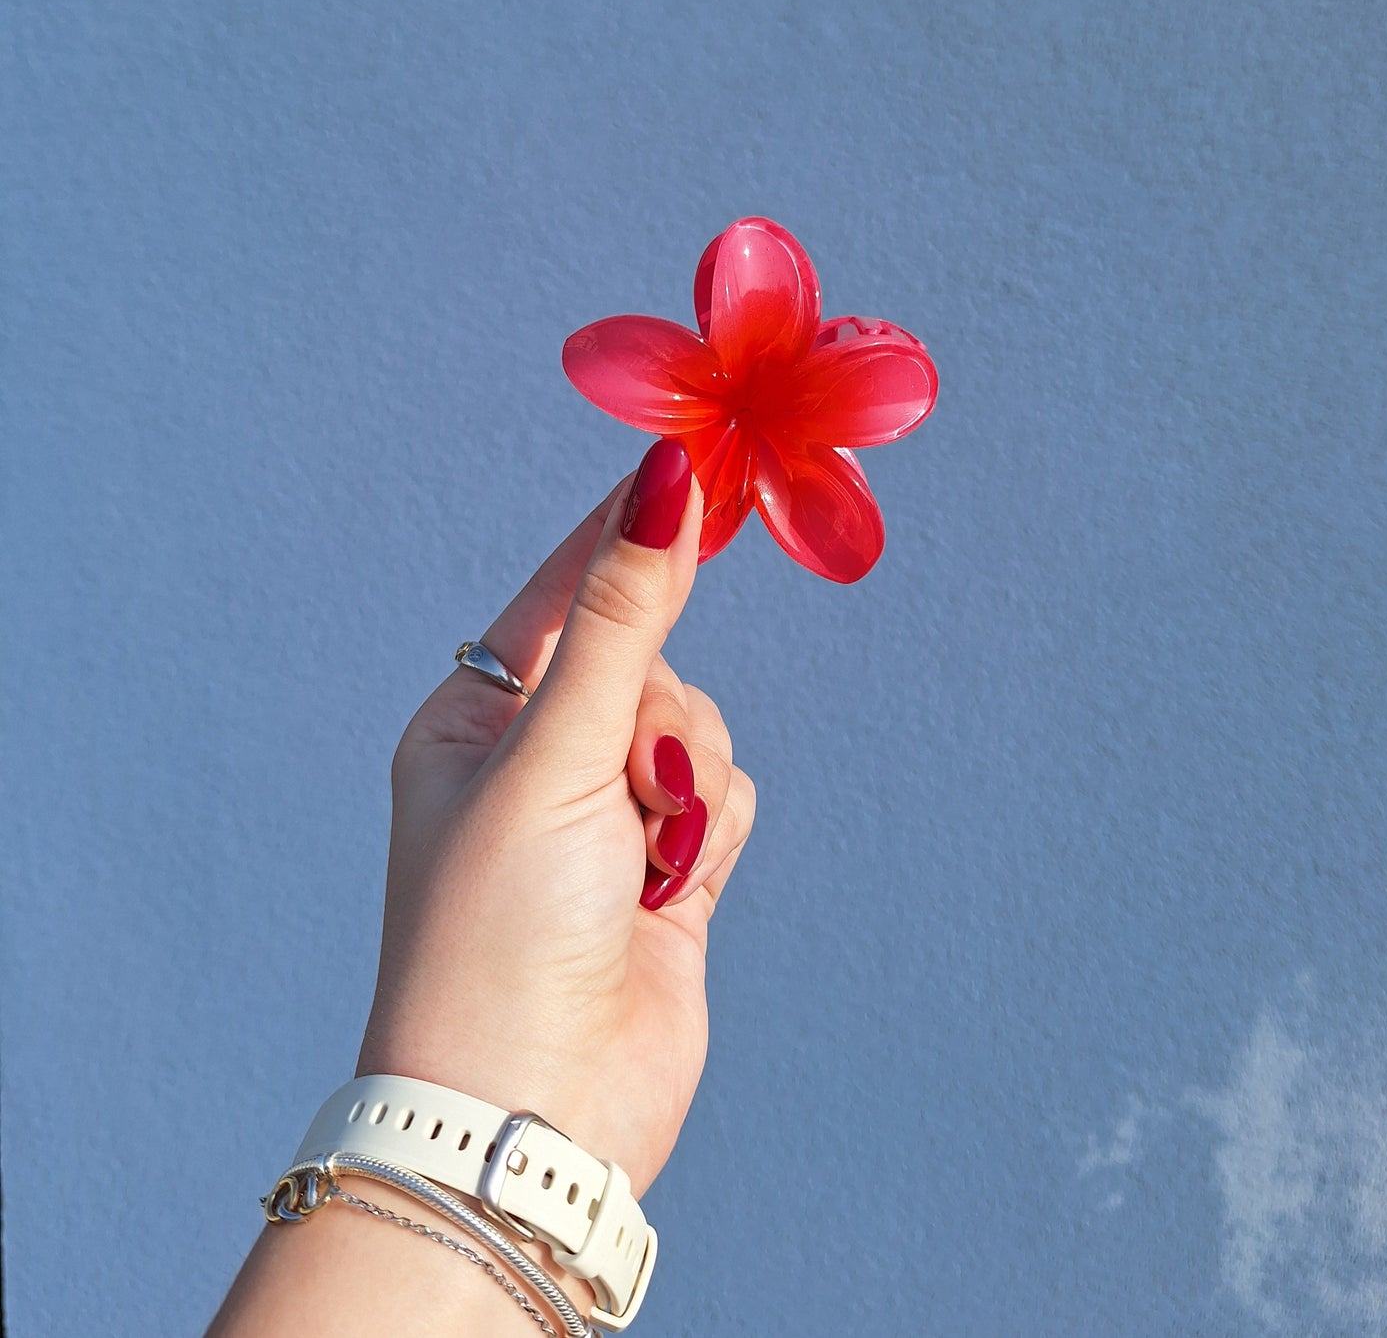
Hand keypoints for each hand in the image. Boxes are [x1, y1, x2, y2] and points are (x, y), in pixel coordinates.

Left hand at [357, 437, 755, 1197]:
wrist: (533, 1113)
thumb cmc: (501, 929)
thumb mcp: (555, 754)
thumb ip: (624, 618)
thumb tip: (662, 480)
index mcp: (475, 718)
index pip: (564, 593)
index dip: (625, 536)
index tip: (694, 459)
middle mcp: (538, 760)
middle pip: (650, 663)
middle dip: (657, 717)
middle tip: (630, 781)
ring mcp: (605, 817)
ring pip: (699, 729)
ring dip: (686, 785)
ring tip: (642, 861)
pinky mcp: (666, 870)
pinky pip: (725, 795)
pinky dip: (710, 832)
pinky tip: (669, 893)